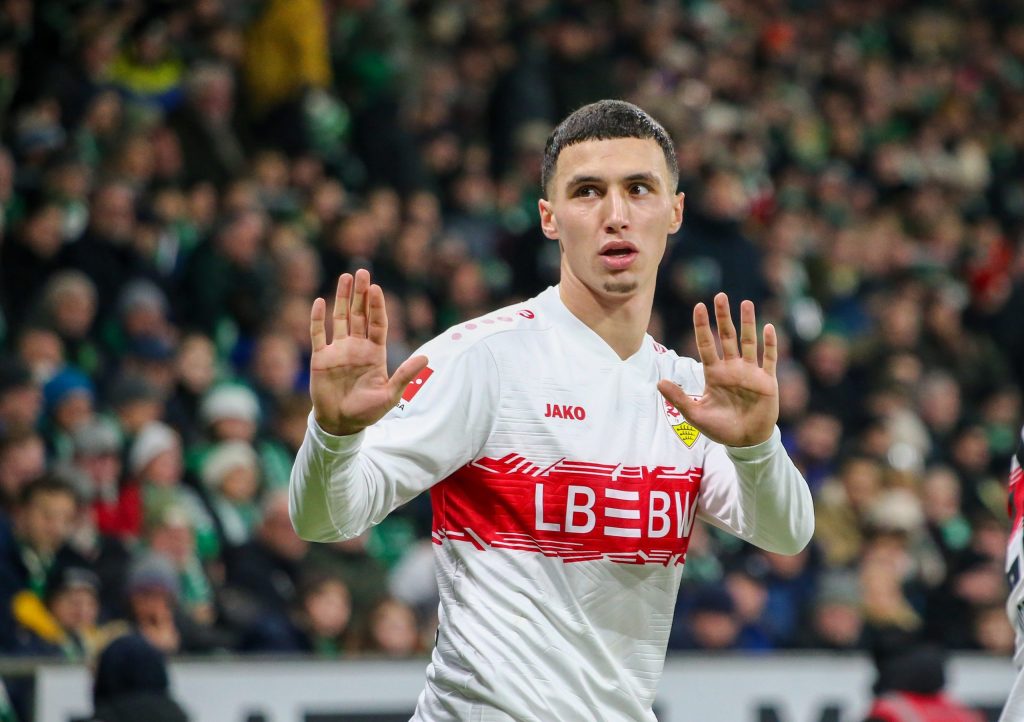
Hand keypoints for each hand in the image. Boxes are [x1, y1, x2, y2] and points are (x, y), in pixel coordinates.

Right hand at [310, 269, 427, 435]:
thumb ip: (405, 375)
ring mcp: (338, 350)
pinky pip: (318, 334)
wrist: (341, 424)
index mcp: (375, 353)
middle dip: (360, 294)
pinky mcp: (320, 357)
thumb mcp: (390, 394)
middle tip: (362, 271)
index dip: (377, 306)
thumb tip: (426, 358)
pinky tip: (319, 302)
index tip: (376, 288)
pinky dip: (317, 318)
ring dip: (341, 298)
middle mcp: (357, 347)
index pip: (377, 323)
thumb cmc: (367, 411)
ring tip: (345, 277)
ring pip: (340, 318)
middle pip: (359, 314)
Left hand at [657, 293, 777, 446]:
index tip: (698, 306)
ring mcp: (750, 372)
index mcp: (714, 373)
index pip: (706, 344)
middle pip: (727, 337)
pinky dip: (770, 344)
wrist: (745, 442)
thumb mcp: (695, 414)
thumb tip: (658, 382)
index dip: (702, 326)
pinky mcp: (767, 381)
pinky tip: (769, 328)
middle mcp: (732, 368)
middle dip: (723, 317)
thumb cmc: (720, 428)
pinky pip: (769, 359)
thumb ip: (679, 398)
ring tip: (746, 303)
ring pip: (749, 342)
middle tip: (719, 296)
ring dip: (748, 323)